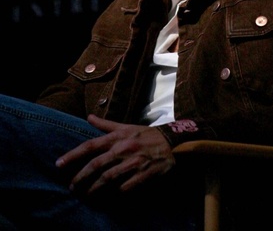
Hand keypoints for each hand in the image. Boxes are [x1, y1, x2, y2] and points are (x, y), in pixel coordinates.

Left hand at [55, 114, 174, 194]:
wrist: (171, 141)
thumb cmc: (145, 134)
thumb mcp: (126, 126)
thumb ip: (105, 124)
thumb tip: (88, 117)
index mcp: (117, 137)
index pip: (90, 145)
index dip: (73, 155)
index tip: (59, 164)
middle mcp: (123, 149)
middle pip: (96, 165)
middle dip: (81, 177)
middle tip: (72, 187)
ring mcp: (133, 162)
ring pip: (108, 178)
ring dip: (94, 188)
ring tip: (86, 195)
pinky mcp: (143, 174)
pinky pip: (125, 187)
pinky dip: (116, 192)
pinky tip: (109, 197)